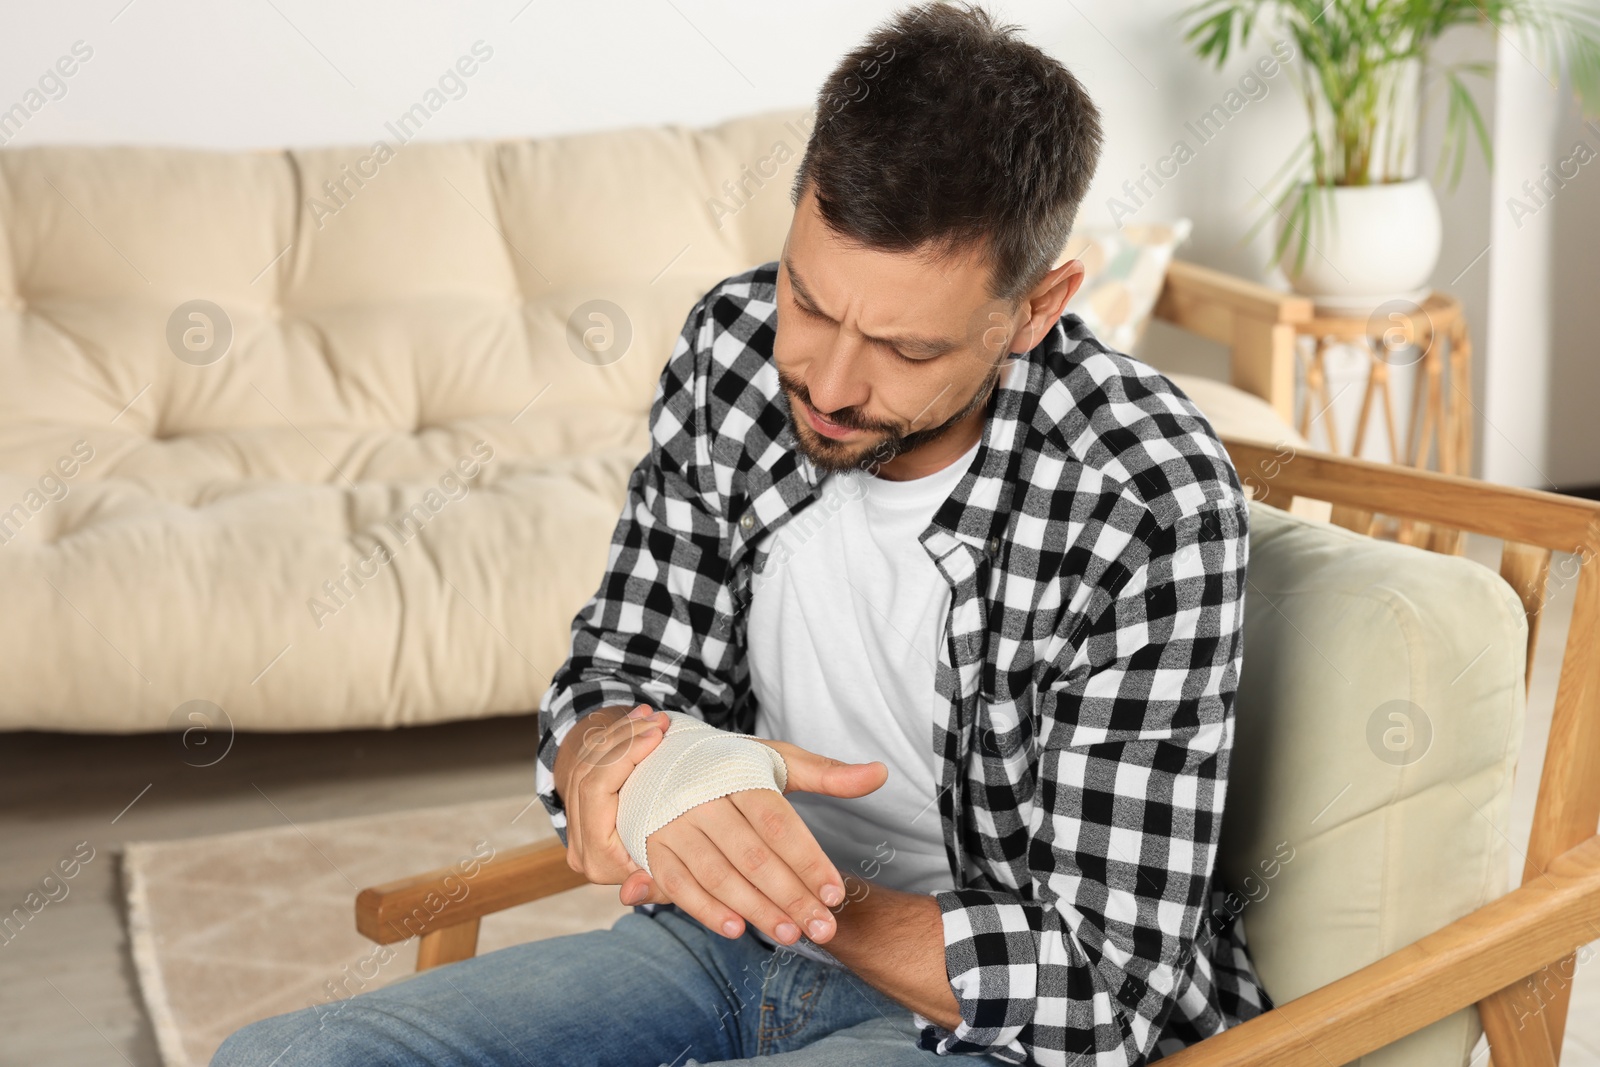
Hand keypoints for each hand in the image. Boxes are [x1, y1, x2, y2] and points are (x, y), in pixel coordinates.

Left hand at [558, 704, 675, 889]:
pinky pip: (591, 757)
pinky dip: (616, 733)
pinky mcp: (578, 798)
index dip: (623, 760)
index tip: (657, 736)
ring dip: (622, 733)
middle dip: (625, 741)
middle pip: (590, 776)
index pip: (596, 798)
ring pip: (588, 763)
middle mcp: (579, 842)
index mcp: (597, 861)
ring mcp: (575, 818)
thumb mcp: (673, 881)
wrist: (673, 855)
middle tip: (659, 722)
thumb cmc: (683, 868)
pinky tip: (638, 717)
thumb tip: (629, 895)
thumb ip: (659, 887)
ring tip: (654, 716)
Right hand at [617, 735, 888, 947]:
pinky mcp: (653, 848)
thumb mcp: (777, 759)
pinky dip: (705, 910)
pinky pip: (677, 885)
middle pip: (752, 855)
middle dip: (790, 896)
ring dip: (755, 909)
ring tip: (790, 935)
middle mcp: (702, 800)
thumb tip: (880, 774)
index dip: (808, 860)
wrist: (658, 755)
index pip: (778, 824)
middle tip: (822, 928)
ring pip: (717, 875)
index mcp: (737, 774)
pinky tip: (736, 929)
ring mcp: (673, 825)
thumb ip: (827, 774)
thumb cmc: (730, 764)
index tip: (836, 893)